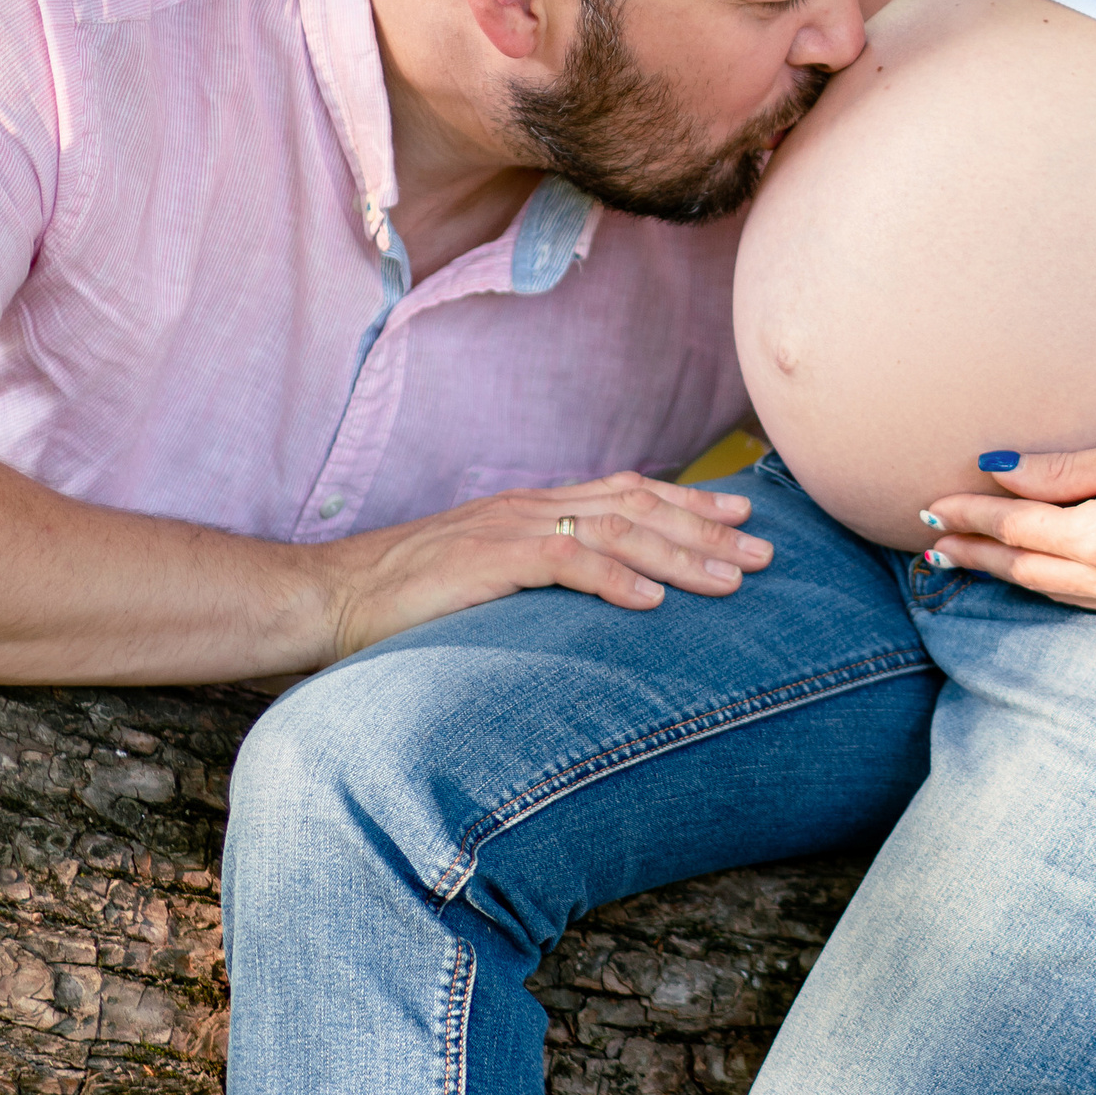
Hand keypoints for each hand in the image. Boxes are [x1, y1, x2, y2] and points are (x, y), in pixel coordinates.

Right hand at [320, 473, 770, 663]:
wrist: (330, 596)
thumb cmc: (402, 600)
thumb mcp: (483, 579)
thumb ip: (534, 577)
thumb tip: (591, 600)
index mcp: (530, 507)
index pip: (626, 492)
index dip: (688, 499)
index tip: (741, 513)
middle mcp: (530, 507)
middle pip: (637, 507)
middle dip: (707, 528)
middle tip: (765, 549)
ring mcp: (509, 529)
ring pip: (616, 532)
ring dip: (681, 555)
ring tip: (731, 581)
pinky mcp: (488, 561)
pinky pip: (565, 565)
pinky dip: (615, 580)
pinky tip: (654, 602)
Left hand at [922, 418, 1095, 624]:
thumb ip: (1063, 471)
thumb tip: (998, 471)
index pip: (1019, 530)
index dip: (971, 516)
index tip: (932, 504)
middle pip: (1027, 571)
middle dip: (976, 554)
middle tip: (930, 541)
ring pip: (1055, 592)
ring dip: (1008, 574)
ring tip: (967, 557)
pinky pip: (1090, 600)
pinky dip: (1053, 585)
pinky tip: (1038, 571)